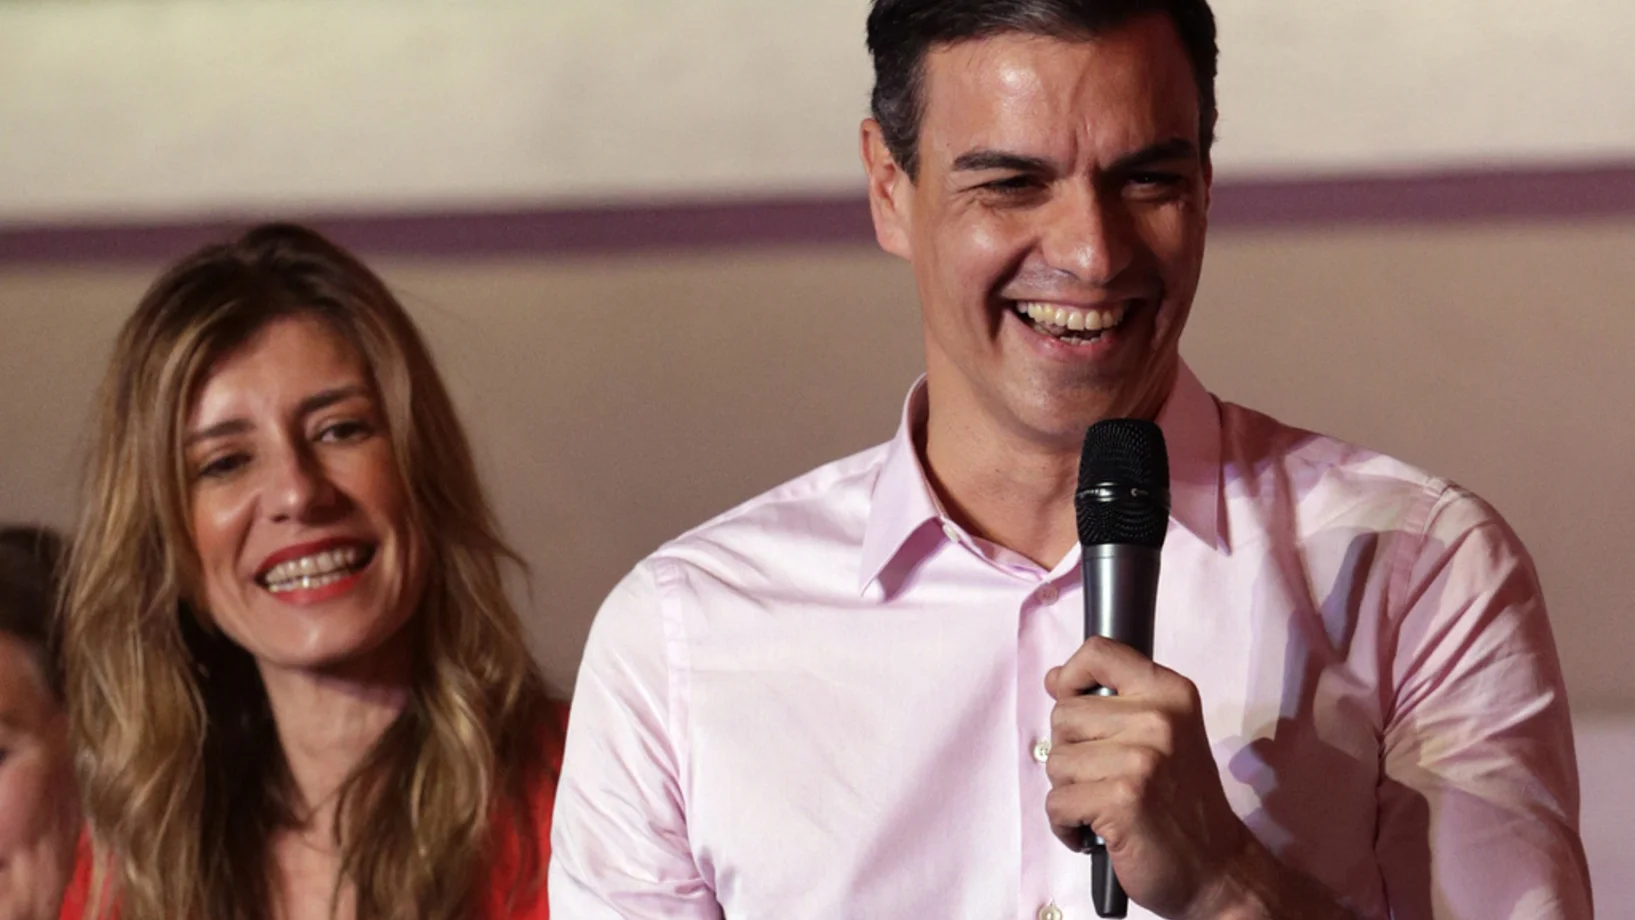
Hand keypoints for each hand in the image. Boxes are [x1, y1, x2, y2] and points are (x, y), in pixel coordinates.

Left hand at [1044, 637, 1253, 919]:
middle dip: (1072, 751)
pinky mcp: (1121, 799)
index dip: (1071, 675)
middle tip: (1105, 777)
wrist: (1218, 868)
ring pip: (1056, 761)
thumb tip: (1054, 680)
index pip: (1099, 652)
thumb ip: (1113, 703)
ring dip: (1069, 791)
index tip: (1072, 700)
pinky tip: (1095, 832)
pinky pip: (1057, 803)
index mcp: (1170, 693)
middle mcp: (1159, 718)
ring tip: (1104, 806)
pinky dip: (1066, 826)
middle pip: (1064, 714)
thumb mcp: (1164, 735)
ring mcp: (1141, 759)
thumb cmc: (1182, 802)